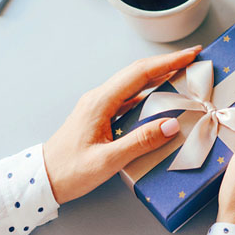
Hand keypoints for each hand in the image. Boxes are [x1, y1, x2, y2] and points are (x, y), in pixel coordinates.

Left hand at [43, 46, 201, 203]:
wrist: (42, 180)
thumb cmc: (70, 171)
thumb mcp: (107, 161)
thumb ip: (140, 142)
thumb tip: (171, 124)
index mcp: (101, 102)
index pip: (140, 73)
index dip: (168, 62)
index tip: (191, 54)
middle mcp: (100, 97)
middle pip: (138, 72)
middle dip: (168, 62)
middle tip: (193, 57)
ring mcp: (99, 105)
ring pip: (134, 82)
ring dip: (159, 74)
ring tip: (182, 72)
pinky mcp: (101, 115)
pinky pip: (129, 96)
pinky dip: (149, 91)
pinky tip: (161, 95)